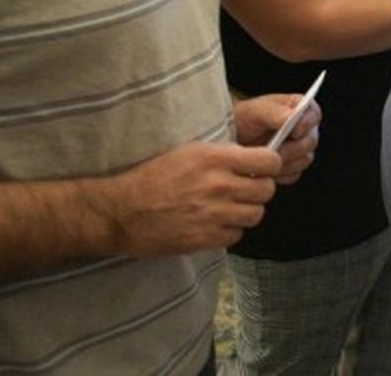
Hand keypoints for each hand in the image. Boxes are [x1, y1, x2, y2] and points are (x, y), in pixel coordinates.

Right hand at [103, 142, 280, 256]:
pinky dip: (229, 231)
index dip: (269, 165)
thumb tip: (255, 160)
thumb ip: (224, 155)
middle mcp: (218, 185)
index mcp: (214, 158)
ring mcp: (213, 214)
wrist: (120, 211)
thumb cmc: (153, 178)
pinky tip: (214, 224)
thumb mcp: (189, 152)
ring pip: (255, 214)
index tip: (262, 168)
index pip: (269, 160)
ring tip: (228, 208)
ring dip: (246, 212)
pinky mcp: (205, 238)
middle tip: (244, 191)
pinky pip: (236, 235)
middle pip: (266, 190)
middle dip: (259, 190)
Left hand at [234, 93, 320, 184]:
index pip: (313, 114)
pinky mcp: (292, 167)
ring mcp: (299, 149)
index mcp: (299, 108)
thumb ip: (274, 111)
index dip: (307, 123)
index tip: (295, 131)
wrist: (230, 139)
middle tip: (274, 152)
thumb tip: (292, 117)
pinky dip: (280, 174)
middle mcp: (304, 129)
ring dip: (285, 162)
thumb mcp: (255, 110)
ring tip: (264, 161)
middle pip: (310, 141)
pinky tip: (265, 170)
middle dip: (292, 148)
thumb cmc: (243, 119)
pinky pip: (293, 174)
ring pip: (304, 160)